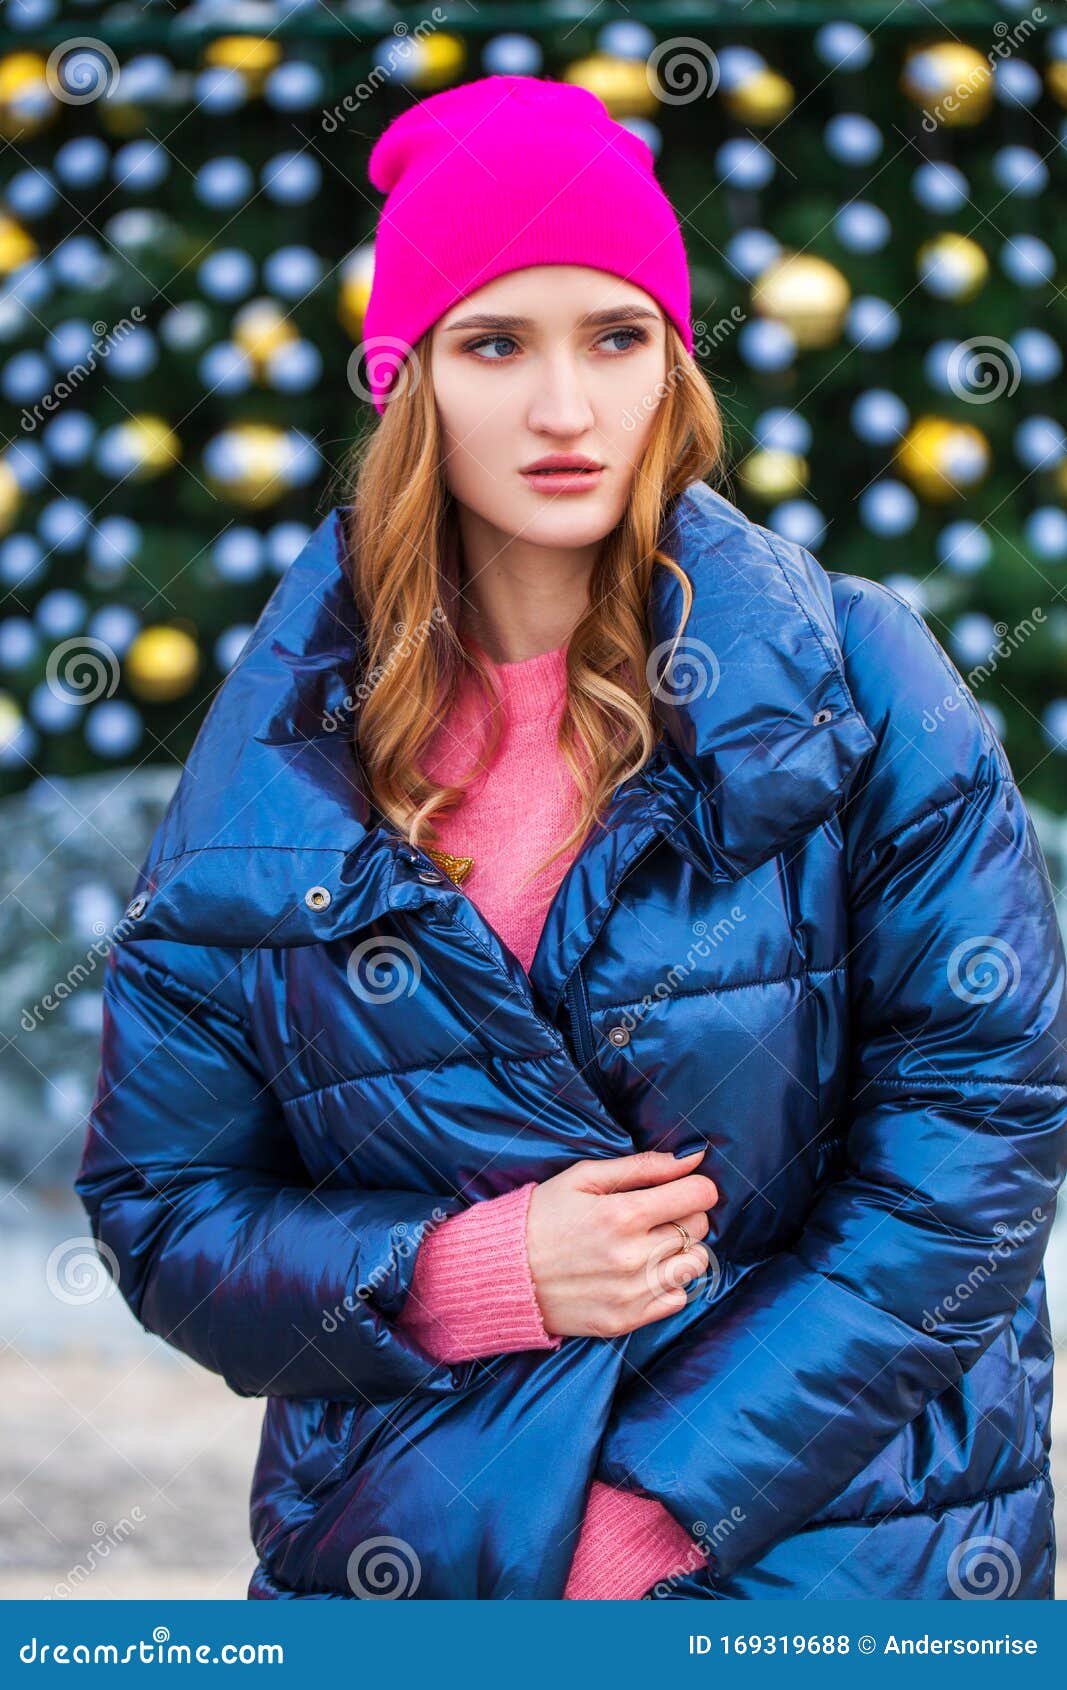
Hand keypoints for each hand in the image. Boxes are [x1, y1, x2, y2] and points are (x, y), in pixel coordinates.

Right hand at [525, 1148, 717, 1339]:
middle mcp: (632, 1256)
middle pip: (699, 1228)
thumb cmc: (542, 1216)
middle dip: (686, 1215)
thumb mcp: (584, 1177)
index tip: (685, 1188)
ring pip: (694, 1265)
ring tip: (653, 1244)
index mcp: (622, 1214)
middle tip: (658, 1214)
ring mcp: (630, 1293)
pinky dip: (668, 1283)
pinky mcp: (625, 1321)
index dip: (697, 1186)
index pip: (698, 1196)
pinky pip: (678, 1299)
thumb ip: (642, 1166)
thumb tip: (693, 1158)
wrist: (503, 1273)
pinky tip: (642, 1272)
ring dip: (682, 1250)